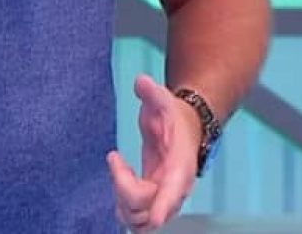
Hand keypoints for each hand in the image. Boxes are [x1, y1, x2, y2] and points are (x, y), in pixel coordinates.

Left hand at [107, 74, 200, 230]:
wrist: (186, 127)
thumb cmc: (174, 116)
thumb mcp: (163, 99)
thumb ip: (152, 92)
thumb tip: (141, 81)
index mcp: (181, 166)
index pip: (174, 191)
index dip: (164, 206)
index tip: (154, 219)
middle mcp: (174, 189)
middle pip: (149, 210)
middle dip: (125, 189)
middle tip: (116, 160)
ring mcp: (163, 198)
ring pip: (140, 220)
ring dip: (122, 200)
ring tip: (118, 167)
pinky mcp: (152, 199)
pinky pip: (135, 217)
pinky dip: (122, 205)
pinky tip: (120, 176)